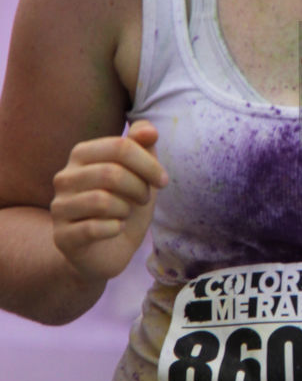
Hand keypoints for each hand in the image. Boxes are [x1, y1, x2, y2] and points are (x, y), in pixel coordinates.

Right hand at [51, 120, 167, 282]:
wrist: (108, 250)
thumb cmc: (125, 205)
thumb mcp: (140, 175)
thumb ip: (143, 147)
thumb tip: (149, 130)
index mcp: (82, 154)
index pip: (120, 146)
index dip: (149, 164)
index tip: (163, 181)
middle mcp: (64, 177)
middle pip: (112, 173)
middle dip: (139, 188)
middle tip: (144, 199)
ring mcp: (59, 207)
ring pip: (101, 200)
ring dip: (125, 209)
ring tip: (126, 214)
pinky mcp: (62, 236)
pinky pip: (93, 228)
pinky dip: (114, 229)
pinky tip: (115, 229)